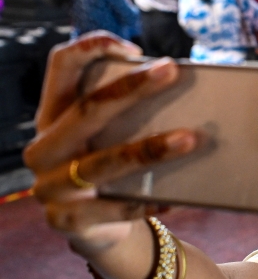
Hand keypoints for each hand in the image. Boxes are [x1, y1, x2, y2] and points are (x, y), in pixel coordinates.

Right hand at [23, 33, 197, 256]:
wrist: (93, 230)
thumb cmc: (108, 171)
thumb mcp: (105, 139)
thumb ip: (126, 115)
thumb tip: (188, 87)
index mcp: (52, 117)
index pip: (60, 67)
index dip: (91, 48)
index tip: (134, 47)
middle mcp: (44, 148)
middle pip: (88, 109)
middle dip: (132, 88)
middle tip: (171, 71)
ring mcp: (50, 187)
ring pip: (105, 162)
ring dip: (151, 149)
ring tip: (191, 138)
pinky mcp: (68, 221)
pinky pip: (117, 207)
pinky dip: (150, 201)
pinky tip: (177, 195)